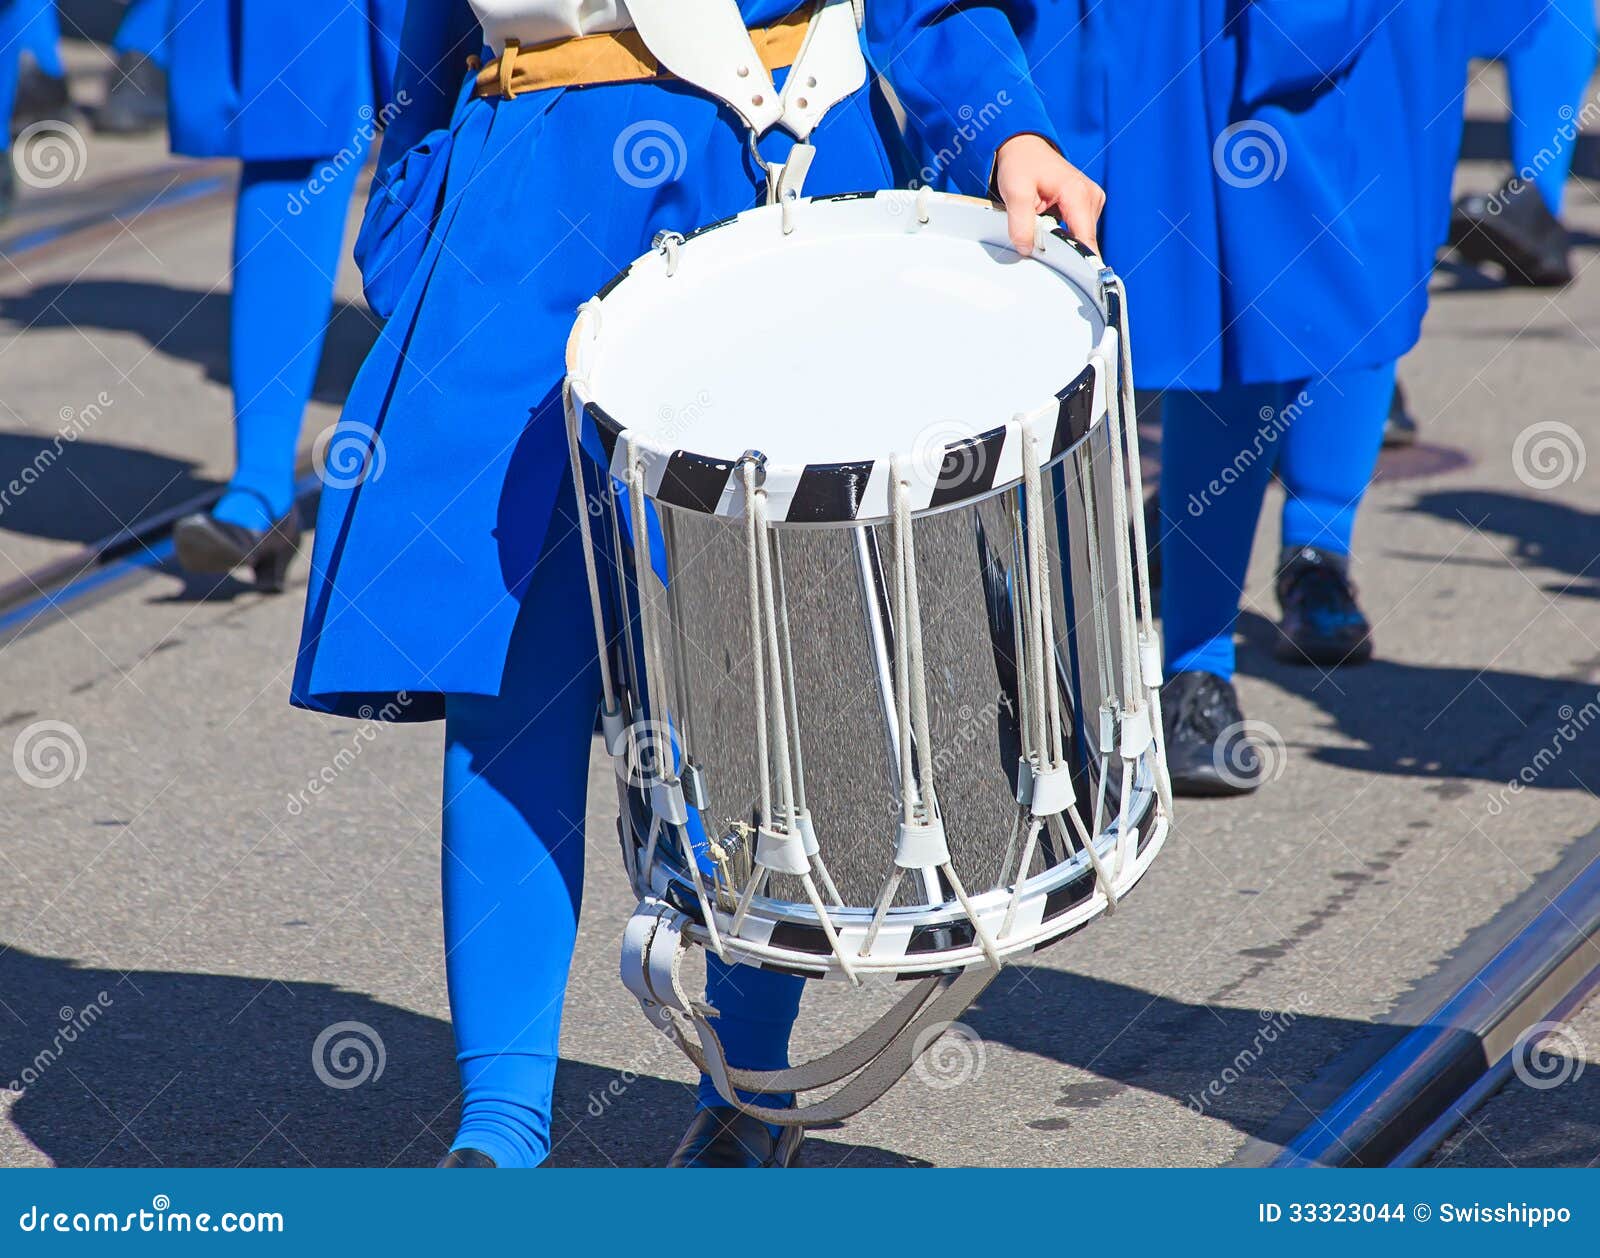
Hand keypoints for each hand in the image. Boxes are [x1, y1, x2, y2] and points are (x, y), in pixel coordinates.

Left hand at [994, 133, 1105, 256]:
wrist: (1024, 147)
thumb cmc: (1021, 165)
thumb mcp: (1015, 193)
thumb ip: (1020, 224)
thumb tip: (1026, 249)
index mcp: (1078, 193)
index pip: (1086, 238)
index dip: (1081, 261)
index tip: (1081, 280)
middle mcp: (1091, 197)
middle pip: (1083, 240)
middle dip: (1062, 248)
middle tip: (1038, 241)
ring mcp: (1091, 201)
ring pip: (1079, 236)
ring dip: (1061, 239)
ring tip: (1041, 224)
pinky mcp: (1086, 205)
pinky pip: (1076, 229)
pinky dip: (1062, 232)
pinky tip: (1048, 224)